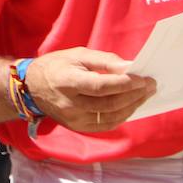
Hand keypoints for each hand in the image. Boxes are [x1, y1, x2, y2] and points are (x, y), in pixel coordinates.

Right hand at [24, 47, 155, 132]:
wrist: (31, 88)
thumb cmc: (56, 66)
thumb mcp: (77, 55)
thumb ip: (104, 61)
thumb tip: (129, 67)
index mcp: (68, 81)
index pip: (100, 86)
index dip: (124, 84)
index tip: (143, 78)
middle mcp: (70, 104)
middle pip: (109, 103)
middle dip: (134, 94)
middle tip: (151, 85)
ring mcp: (73, 119)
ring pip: (110, 116)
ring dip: (132, 106)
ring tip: (145, 95)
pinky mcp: (78, 127)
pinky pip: (105, 125)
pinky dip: (122, 116)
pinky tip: (131, 106)